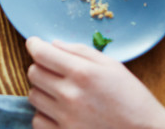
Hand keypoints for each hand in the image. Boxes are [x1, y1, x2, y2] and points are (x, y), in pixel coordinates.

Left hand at [26, 38, 164, 128]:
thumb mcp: (111, 66)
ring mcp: (66, 119)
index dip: (34, 44)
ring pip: (33, 96)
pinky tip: (60, 111)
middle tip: (55, 70)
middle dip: (41, 66)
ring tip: (60, 92)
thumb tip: (53, 44)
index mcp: (82, 73)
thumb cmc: (131, 98)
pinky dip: (45, 115)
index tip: (35, 44)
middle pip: (33, 73)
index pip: (40, 53)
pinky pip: (38, 121)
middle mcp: (70, 95)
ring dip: (42, 90)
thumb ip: (79, 51)